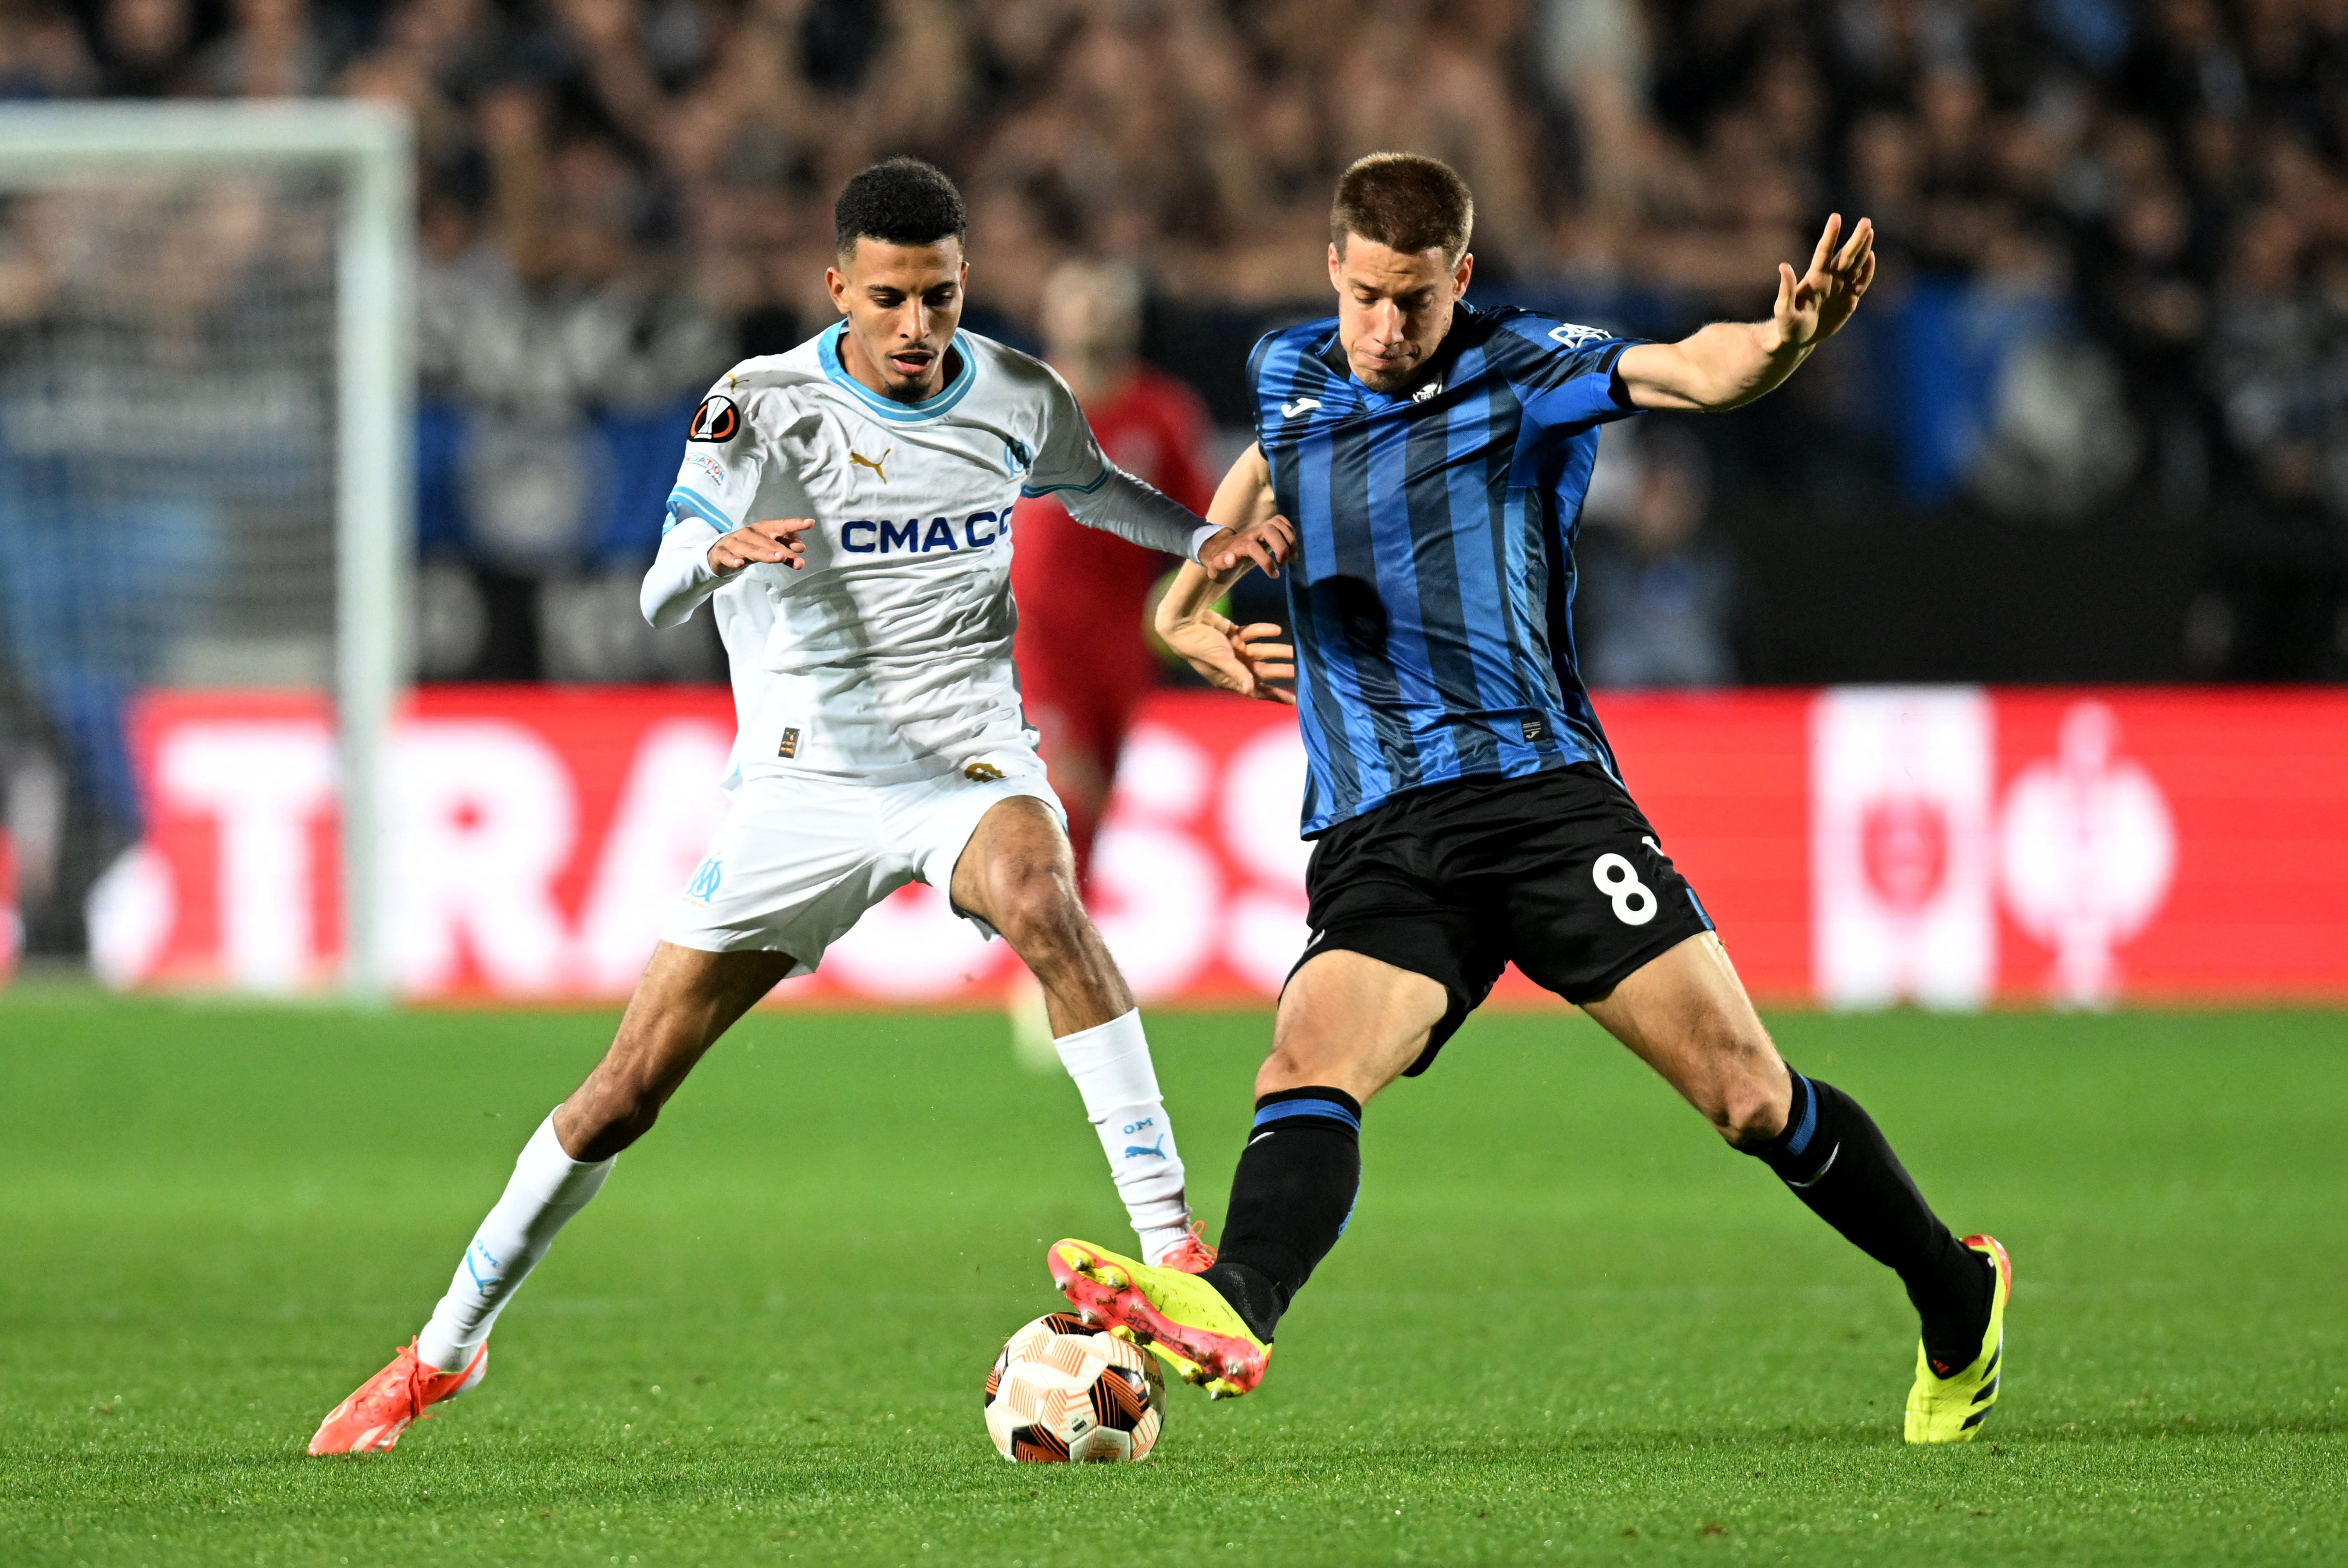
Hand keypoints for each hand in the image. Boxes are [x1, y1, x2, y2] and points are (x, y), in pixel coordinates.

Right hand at [708, 517, 814, 572]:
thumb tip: (801, 548)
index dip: (794, 524)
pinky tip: (738, 564)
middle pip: (768, 541)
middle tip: (796, 558)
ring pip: (751, 549)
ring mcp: (734, 543)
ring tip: (779, 558)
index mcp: (763, 529)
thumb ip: (785, 549)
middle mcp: (749, 533)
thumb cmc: (749, 547)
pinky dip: (732, 559)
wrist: (719, 553)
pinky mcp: (721, 554)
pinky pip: (727, 557)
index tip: (810, 523)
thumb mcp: (767, 548)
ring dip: (765, 553)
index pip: (781, 526)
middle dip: (783, 548)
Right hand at [1163, 608, 1295, 705]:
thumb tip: (1250, 690)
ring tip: (1294, 649)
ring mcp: (1232, 650)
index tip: (1293, 700)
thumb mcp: (1220, 659)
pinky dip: (1262, 631)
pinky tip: (1276, 630)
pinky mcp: (1231, 634)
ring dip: (1276, 650)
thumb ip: (1237, 673)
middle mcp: (1232, 666)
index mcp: (1227, 679)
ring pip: (1260, 652)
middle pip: (1262, 671)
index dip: (1274, 695)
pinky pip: (1251, 634)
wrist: (1182, 621)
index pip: (1256, 690)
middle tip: (1300, 669)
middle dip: (1280, 670)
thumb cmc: (1197, 644)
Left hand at [1199, 513, 1297, 578]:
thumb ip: (1222, 564)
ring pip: (1278, 523)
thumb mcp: (1217, 568)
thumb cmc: (1221, 563)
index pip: (1253, 547)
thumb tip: (1231, 558)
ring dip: (1290, 539)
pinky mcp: (1267, 527)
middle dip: (1281, 547)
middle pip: (1269, 529)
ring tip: (1292, 557)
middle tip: (1284, 564)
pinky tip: (1291, 547)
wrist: (1221, 549)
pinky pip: (1282, 521)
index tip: (1274, 575)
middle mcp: (1251, 533)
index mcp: (1239, 544)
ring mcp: (1260, 528)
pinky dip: (1291, 532)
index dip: (1266, 561)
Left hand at [1768, 213, 1874, 353]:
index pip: (1823, 253)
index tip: (1836, 217)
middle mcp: (1829, 280)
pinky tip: (1871, 257)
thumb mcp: (1783, 311)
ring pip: (1855, 265)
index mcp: (1814, 280)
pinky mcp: (1848, 300)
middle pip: (1844, 256)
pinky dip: (1867, 271)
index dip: (1830, 236)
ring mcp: (1839, 289)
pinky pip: (1860, 283)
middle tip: (1866, 221)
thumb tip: (1783, 266)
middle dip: (1856, 240)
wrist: (1797, 338)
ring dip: (1863, 249)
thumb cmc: (1786, 325)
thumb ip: (1785, 291)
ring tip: (1869, 230)